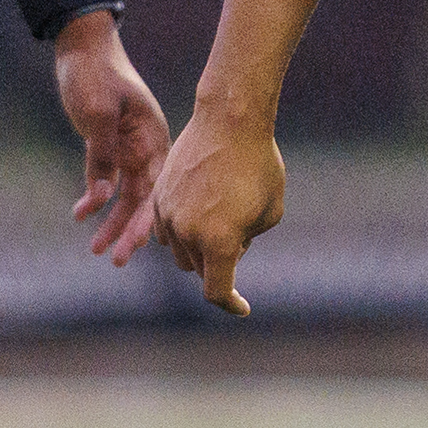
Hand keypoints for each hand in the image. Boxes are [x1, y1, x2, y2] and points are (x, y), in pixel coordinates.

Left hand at [52, 9, 170, 260]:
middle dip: (129, 230)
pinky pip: (107, 181)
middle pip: (142, 198)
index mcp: (152, 138)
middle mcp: (145, 147)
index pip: (155, 187)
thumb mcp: (97, 111)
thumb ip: (101, 154)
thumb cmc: (94, 73)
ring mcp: (129, 148)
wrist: (82, 48)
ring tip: (97, 250)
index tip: (136, 245)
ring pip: (124, 194)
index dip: (147, 218)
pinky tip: (80, 216)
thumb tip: (102, 197)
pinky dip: (94, 199)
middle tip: (116, 260)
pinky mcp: (111, 147)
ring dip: (111, 221)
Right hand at [155, 103, 284, 315]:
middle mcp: (188, 233)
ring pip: (179, 252)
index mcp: (219, 243)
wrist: (229, 120)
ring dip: (198, 248)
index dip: (231, 305)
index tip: (243, 307)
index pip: (218, 292)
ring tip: (220, 218)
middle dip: (219, 266)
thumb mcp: (269, 211)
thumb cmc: (258, 164)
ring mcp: (168, 215)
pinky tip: (200, 209)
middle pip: (199, 272)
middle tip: (239, 237)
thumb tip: (229, 250)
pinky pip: (165, 229)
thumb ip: (247, 241)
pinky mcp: (158, 196)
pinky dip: (182, 229)